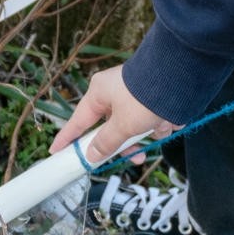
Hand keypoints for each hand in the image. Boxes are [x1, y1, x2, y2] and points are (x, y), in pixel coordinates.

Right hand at [50, 65, 176, 165]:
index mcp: (99, 92)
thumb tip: (91, 155)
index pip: (78, 122)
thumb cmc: (144, 97)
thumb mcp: (123, 125)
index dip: (67, 139)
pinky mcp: (150, 96)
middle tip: (135, 157)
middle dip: (127, 144)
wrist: (178, 77)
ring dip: (147, 133)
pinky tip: (169, 119)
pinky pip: (149, 118)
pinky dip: (159, 123)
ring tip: (160, 129)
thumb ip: (106, 143)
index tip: (55, 151)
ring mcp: (133, 94)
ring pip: (134, 126)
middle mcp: (113, 92)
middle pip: (111, 128)